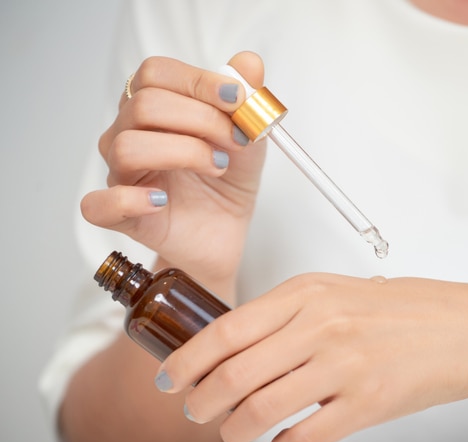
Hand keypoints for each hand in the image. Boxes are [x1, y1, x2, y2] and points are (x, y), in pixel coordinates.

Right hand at [80, 52, 265, 289]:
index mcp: (154, 106)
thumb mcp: (249, 136)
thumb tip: (249, 63)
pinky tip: (162, 200)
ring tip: (217, 168)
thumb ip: (247, 99)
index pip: (156, 73)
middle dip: (202, 119)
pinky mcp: (121, 216)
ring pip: (127, 147)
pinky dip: (128, 200)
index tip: (238, 100)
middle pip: (144, 105)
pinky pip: (98, 204)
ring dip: (184, 153)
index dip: (199, 81)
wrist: (226, 232)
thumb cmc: (227, 180)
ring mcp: (120, 175)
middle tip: (236, 141)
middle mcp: (128, 133)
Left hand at [156, 274, 467, 441]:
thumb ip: (289, 312)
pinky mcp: (368, 404)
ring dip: (235, 429)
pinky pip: (303, 437)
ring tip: (234, 431)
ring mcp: (344, 366)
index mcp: (309, 294)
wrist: (467, 329)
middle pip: (232, 374)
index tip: (171, 376)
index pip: (226, 330)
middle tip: (195, 410)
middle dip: (200, 401)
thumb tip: (238, 344)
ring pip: (259, 409)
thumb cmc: (406, 310)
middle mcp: (321, 326)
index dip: (188, 359)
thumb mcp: (340, 291)